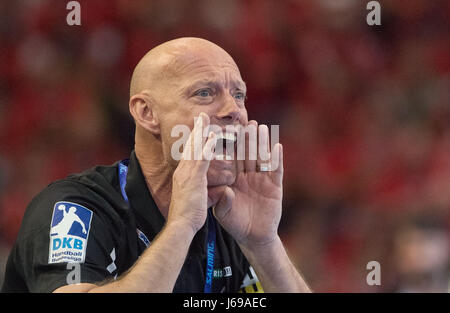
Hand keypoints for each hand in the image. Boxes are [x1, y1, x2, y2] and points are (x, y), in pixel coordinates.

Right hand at [167, 112, 216, 233]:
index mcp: (183, 175)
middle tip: (201, 115)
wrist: (180, 226)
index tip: (199, 128)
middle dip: (196, 129)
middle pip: (190, 145)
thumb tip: (217, 191)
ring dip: (200, 132)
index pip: (189, 153)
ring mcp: (187, 174)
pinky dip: (207, 147)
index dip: (194, 139)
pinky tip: (213, 137)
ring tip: (205, 118)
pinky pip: (201, 160)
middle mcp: (183, 171)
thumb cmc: (188, 216)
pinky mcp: (193, 179)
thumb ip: (204, 191)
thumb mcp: (197, 199)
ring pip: (194, 148)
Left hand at [213, 121, 283, 246]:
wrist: (254, 237)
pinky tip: (277, 146)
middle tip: (247, 121)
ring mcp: (261, 180)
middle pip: (247, 154)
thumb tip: (225, 190)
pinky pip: (276, 170)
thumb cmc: (235, 223)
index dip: (230, 146)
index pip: (231, 159)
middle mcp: (247, 176)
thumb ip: (223, 202)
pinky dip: (276, 159)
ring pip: (261, 158)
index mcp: (233, 179)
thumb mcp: (224, 213)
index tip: (226, 131)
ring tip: (261, 127)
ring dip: (262, 143)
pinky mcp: (275, 186)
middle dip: (247, 138)